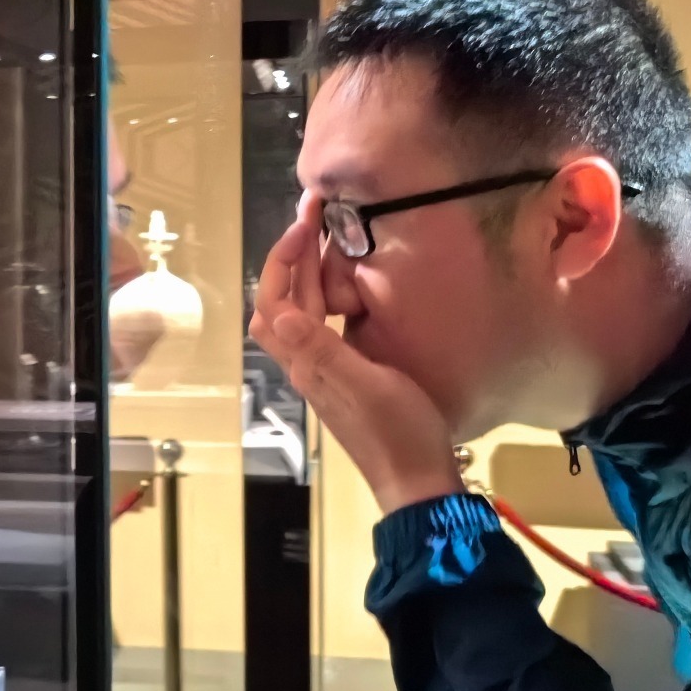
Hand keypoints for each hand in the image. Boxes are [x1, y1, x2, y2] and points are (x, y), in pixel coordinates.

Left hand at [249, 195, 462, 513]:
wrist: (417, 480)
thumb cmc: (397, 433)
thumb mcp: (367, 386)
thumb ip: (324, 352)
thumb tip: (280, 316)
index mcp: (306, 363)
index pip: (274, 302)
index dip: (283, 259)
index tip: (306, 221)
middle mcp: (306, 363)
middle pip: (283, 300)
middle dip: (293, 253)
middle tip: (316, 210)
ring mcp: (324, 368)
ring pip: (300, 309)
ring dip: (305, 270)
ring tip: (327, 235)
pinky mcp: (344, 373)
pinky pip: (323, 323)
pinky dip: (326, 293)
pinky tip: (348, 282)